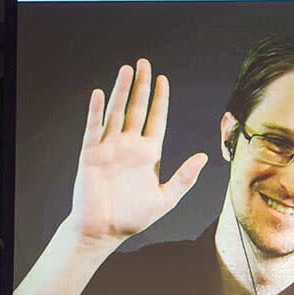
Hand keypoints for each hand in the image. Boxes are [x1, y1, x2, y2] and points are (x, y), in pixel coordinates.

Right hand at [68, 60, 207, 244]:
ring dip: (120, 91)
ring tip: (126, 70)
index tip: (163, 80)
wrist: (103, 231)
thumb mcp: (165, 198)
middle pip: (137, 109)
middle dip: (142, 86)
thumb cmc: (133, 218)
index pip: (156, 119)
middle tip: (144, 63)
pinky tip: (99, 93)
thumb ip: (184, 178)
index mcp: (149, 154)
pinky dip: (96, 111)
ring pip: (116, 112)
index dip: (160, 99)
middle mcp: (129, 146)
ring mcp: (109, 148)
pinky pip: (93, 128)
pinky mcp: (90, 154)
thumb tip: (203, 157)